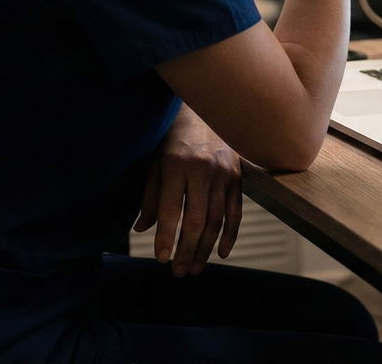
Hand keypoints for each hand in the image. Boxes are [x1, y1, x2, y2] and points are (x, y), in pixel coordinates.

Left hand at [134, 106, 242, 275]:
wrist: (205, 110)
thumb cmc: (172, 139)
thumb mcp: (155, 162)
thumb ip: (151, 196)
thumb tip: (143, 229)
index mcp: (177, 164)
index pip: (171, 209)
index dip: (166, 236)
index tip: (160, 258)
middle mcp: (202, 169)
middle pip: (196, 220)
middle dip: (186, 249)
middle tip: (178, 272)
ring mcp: (224, 173)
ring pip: (217, 219)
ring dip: (206, 249)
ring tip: (194, 268)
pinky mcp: (238, 176)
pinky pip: (236, 211)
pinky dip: (230, 235)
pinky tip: (221, 253)